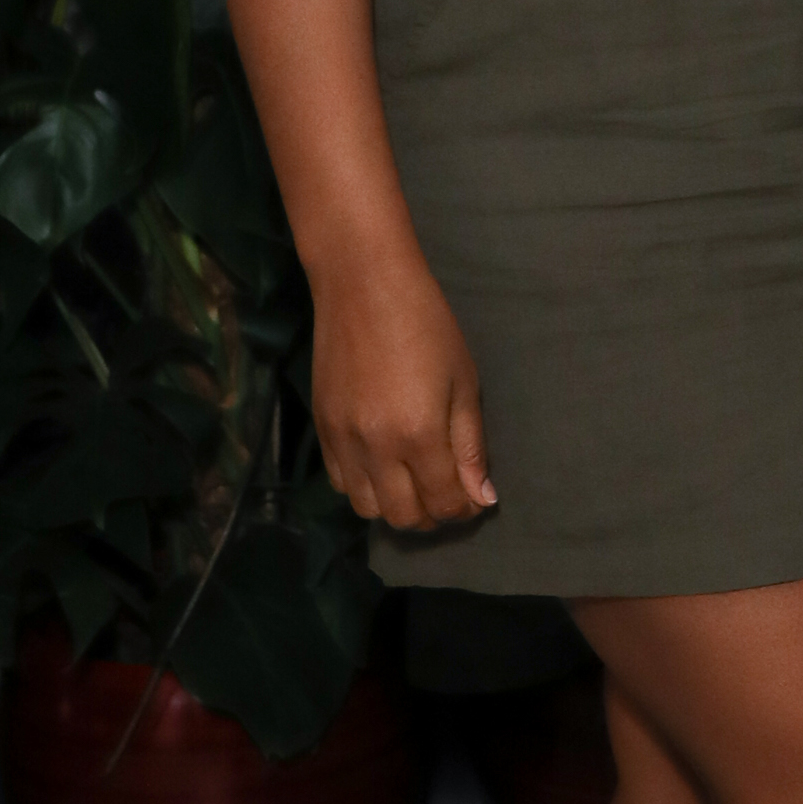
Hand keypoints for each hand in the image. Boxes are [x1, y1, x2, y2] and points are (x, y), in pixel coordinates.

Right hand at [310, 254, 495, 528]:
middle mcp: (376, 449)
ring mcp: (342, 442)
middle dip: (433, 515)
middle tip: (448, 493)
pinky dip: (364, 487)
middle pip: (403, 517)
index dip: (465, 510)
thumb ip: (471, 446)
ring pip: (367, 509)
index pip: (443, 503)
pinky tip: (382, 466)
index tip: (474, 498)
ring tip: (414, 483)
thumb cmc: (427, 326)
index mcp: (419, 435)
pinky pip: (339, 483)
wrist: (362, 286)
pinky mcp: (320, 430)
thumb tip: (482, 499)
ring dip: (395, 506)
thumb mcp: (463, 382)